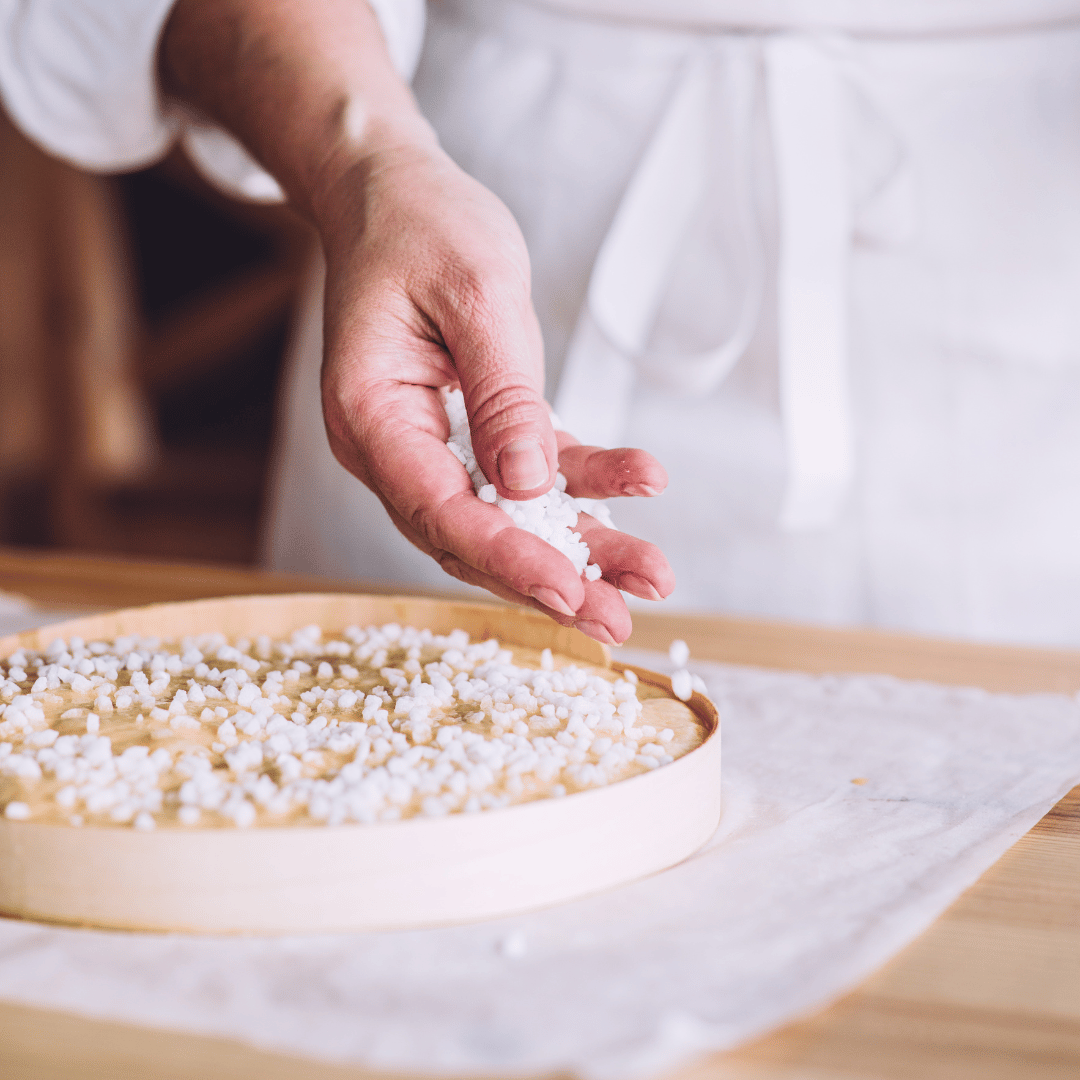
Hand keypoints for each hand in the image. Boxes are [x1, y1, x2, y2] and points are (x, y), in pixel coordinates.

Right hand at [317, 141, 673, 643]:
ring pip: (509, 517)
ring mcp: (435, 446)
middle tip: (617, 622)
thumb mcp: (475, 294)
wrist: (398, 197)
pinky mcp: (476, 430)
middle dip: (550, 581)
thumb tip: (529, 487)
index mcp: (371, 419)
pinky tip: (642, 479)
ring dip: (578, 548)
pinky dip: (585, 482)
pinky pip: (532, 472)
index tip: (571, 594)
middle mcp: (396, 448)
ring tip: (649, 578)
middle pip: (474, 536)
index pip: (440, 512)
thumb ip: (502, 394)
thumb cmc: (422, 227)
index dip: (507, 559)